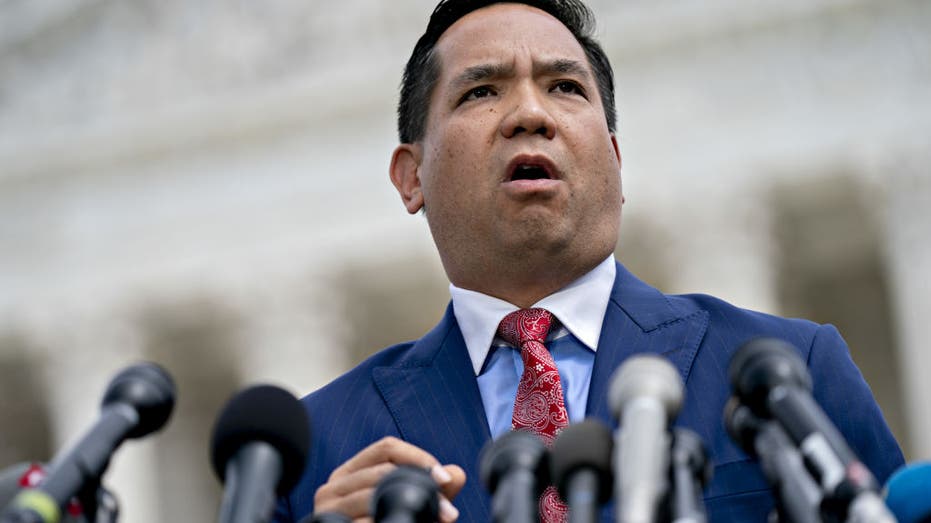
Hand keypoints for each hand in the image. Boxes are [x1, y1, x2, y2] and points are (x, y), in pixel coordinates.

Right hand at [313, 436, 465, 522]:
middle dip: (419, 487)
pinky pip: (361, 522)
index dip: (418, 458)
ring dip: (406, 507)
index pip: (386, 448)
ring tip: (435, 520)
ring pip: (372, 496)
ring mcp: (326, 509)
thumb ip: (434, 491)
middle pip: (382, 471)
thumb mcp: (411, 508)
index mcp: (351, 473)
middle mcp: (332, 486)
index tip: (444, 478)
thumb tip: (457, 474)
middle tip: (449, 512)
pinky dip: (383, 522)